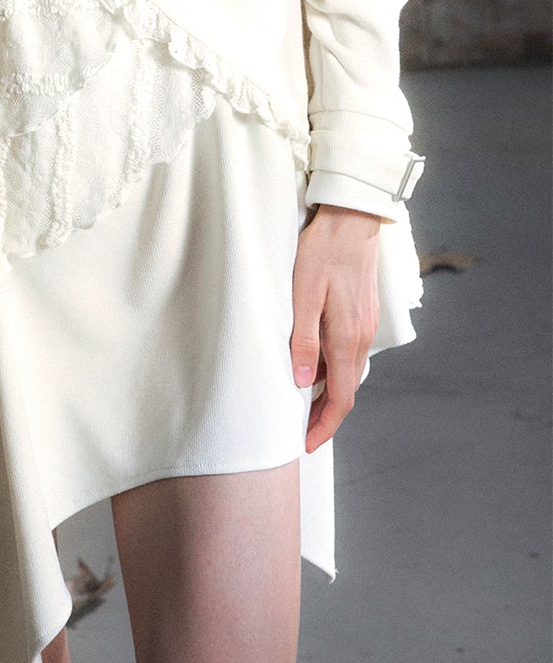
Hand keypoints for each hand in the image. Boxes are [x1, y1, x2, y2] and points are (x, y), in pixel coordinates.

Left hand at [290, 203, 382, 452]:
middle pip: (345, 390)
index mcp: (347, 339)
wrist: (351, 218)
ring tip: (300, 397)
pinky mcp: (363, 312)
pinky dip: (333, 366)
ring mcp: (365, 325)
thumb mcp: (303, 294)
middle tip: (297, 426)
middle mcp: (362, 338)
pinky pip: (348, 351)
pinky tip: (313, 360)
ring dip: (328, 389)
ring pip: (347, 370)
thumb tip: (302, 383)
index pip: (340, 399)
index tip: (305, 444)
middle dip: (323, 413)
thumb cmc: (321, 251)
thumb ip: (304, 340)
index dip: (323, 426)